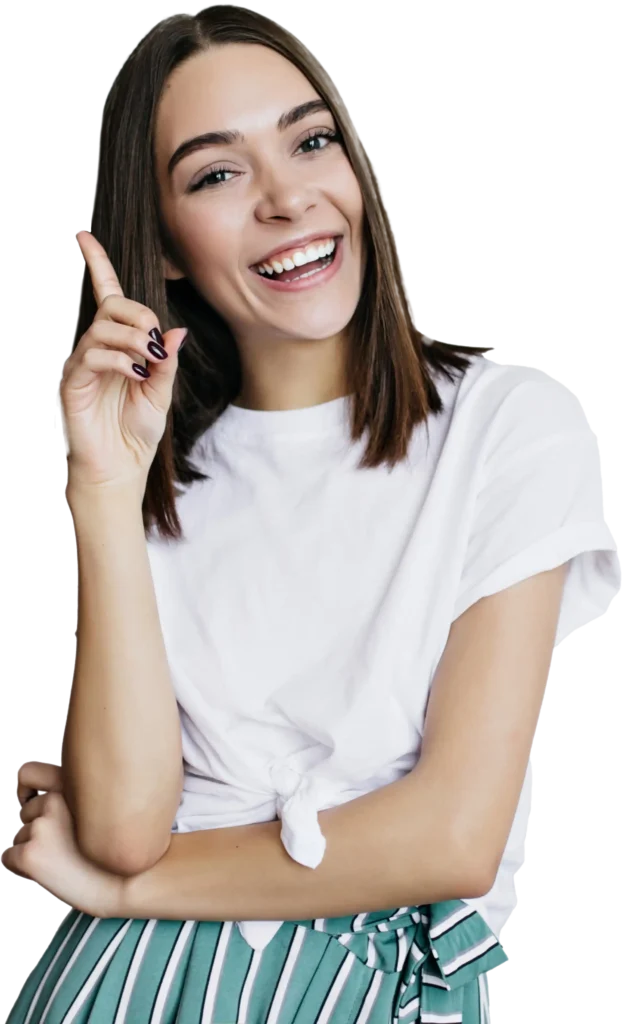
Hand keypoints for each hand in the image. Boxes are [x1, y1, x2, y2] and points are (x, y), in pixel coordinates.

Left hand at [1, 761, 124, 918]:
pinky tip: (51, 872)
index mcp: (73, 784)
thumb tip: (38, 800)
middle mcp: (56, 800)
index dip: (27, 789)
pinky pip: (10, 858)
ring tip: (66, 859)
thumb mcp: (102, 805)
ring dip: (34, 848)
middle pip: (26, 811)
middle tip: (66, 845)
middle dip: (38, 828)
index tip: (31, 797)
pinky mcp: (30, 853)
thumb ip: (74, 796)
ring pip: (20, 836)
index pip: (27, 773)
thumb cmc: (119, 848)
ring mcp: (42, 826)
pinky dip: (23, 868)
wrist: (128, 882)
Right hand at [61, 230, 187, 494]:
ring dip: (134, 339)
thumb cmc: (137, 432)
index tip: (84, 236)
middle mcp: (96, 348)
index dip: (96, 265)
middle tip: (156, 347)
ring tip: (147, 364)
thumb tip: (174, 330)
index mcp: (118, 346)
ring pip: (103, 326)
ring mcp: (82, 364)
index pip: (106, 297)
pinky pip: (92, 354)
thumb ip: (166, 361)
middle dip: (140, 316)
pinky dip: (119, 359)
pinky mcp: (73, 382)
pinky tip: (134, 373)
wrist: (121, 468)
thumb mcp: (162, 392)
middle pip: (113, 305)